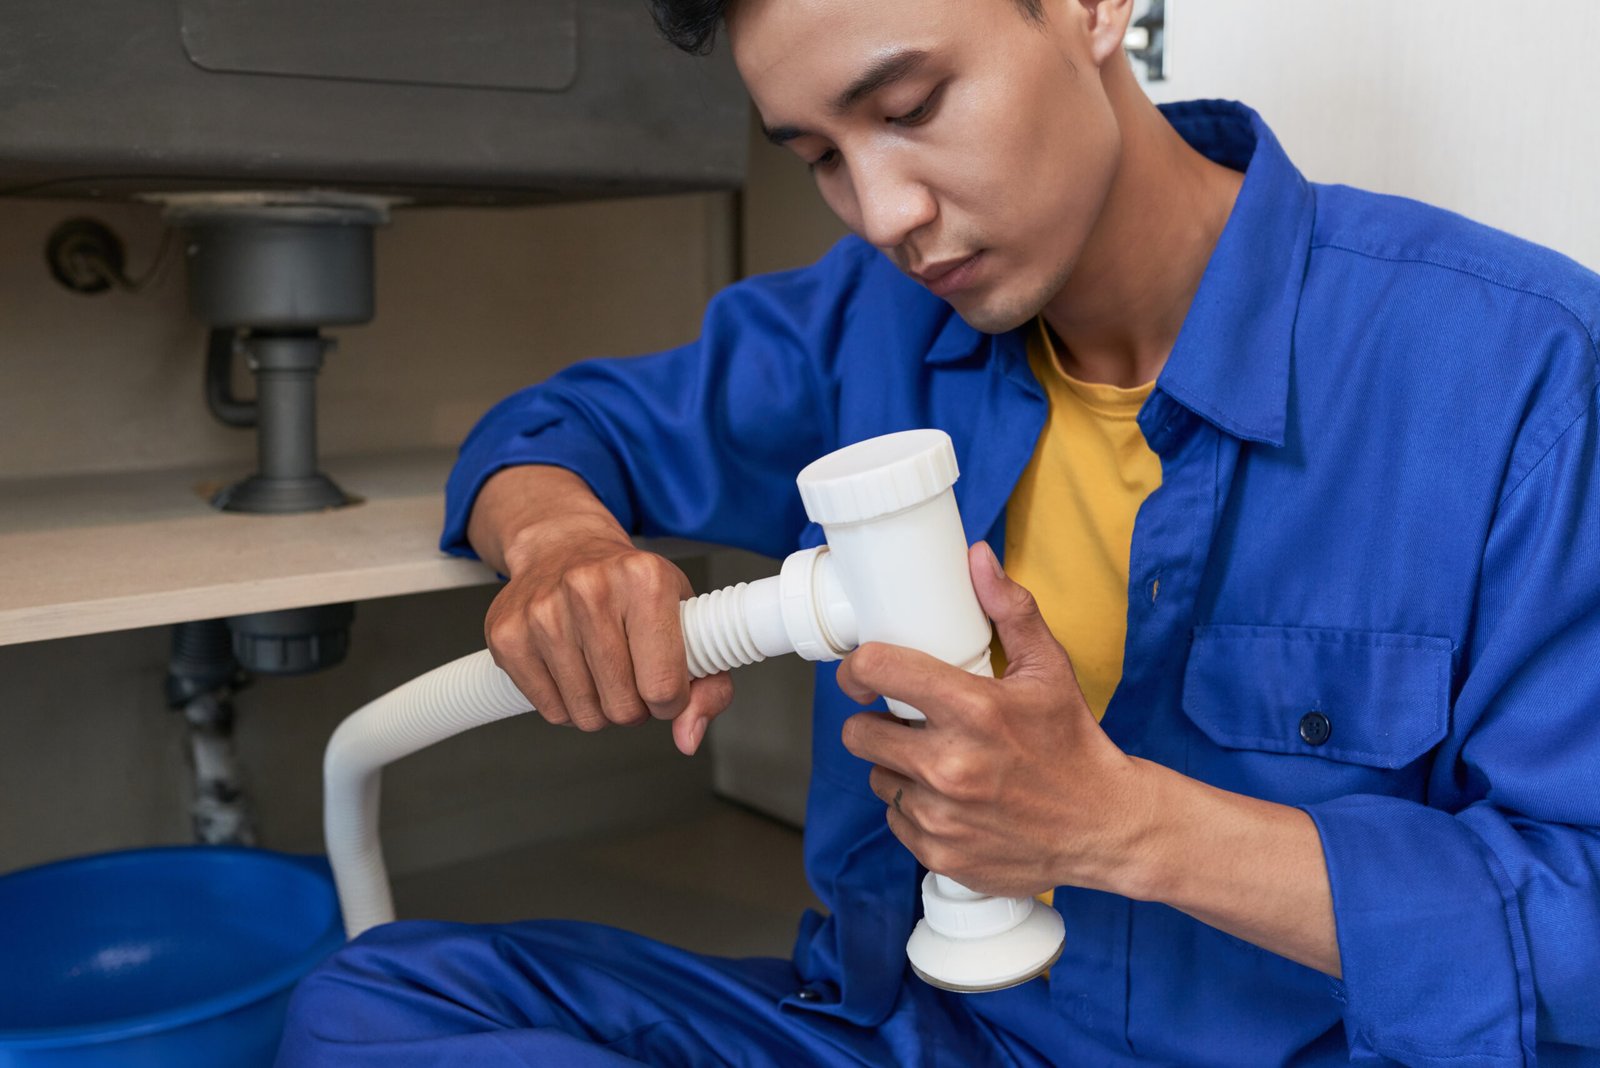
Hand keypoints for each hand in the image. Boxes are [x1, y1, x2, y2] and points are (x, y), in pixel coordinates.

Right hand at [484, 509, 732, 755]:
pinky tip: (572, 667)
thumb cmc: (632, 588)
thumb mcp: (687, 621)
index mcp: (645, 580)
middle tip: (632, 674)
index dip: (670, 702)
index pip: (663, 686)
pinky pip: (550, 711)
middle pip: (623, 707)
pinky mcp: (508, 635)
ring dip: (600, 706)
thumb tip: (688, 737)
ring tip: (602, 668)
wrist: (565, 548)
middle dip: (635, 706)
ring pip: (585, 715)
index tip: (666, 685)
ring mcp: (542, 612)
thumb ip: (709, 686)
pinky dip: (567, 703)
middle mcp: (590, 589)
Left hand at [836, 541, 1150, 896]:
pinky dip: (915, 809)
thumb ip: (1010, 610)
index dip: (858, 668)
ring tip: (937, 761)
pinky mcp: (940, 853)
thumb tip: (977, 558)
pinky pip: (897, 819)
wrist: (1105, 827)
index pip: (877, 670)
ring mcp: (942, 815)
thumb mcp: (1049, 669)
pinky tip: (951, 800)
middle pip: (859, 732)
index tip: (862, 672)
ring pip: (879, 777)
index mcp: (973, 710)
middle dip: (875, 722)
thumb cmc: (1072, 743)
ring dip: (898, 767)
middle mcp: (950, 765)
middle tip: (904, 720)